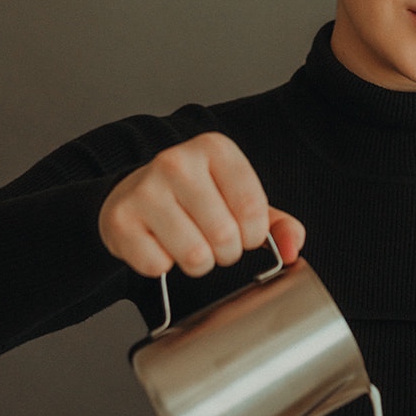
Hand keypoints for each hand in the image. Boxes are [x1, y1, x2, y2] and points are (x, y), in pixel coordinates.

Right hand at [98, 131, 304, 277]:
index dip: (253, 235)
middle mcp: (177, 161)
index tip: (243, 232)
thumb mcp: (240, 200)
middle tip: (212, 240)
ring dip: (197, 263)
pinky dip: (163, 265)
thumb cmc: (194, 198)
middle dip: (226, 252)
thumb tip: (294, 249)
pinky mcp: (120, 219)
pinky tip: (158, 243)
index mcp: (214, 149)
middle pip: (225, 236)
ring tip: (188, 243)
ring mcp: (145, 189)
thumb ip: (277, 223)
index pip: (253, 209)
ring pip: (194, 256)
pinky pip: (158, 266)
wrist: (133, 194)